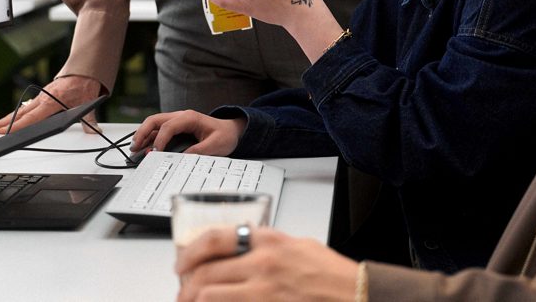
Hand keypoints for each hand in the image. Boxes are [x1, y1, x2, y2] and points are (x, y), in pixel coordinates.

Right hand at [0, 74, 102, 133]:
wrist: (85, 70)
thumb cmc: (85, 85)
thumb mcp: (89, 102)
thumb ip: (90, 120)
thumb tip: (95, 131)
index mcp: (53, 101)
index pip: (32, 116)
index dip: (18, 125)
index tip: (5, 131)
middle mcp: (44, 99)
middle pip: (20, 113)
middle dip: (3, 122)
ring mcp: (41, 97)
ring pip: (21, 110)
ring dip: (6, 119)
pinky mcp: (42, 97)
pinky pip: (26, 107)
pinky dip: (16, 114)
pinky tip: (9, 120)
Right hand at [131, 110, 243, 155]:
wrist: (232, 131)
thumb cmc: (224, 135)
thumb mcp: (216, 145)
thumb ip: (199, 151)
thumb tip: (182, 158)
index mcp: (190, 118)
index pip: (168, 126)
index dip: (159, 140)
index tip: (154, 153)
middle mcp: (181, 116)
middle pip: (155, 120)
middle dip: (143, 132)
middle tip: (135, 147)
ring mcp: (177, 121)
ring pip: (154, 123)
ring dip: (143, 134)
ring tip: (135, 148)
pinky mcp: (176, 127)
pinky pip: (158, 130)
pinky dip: (149, 137)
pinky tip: (144, 147)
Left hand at [176, 226, 357, 301]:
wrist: (353, 294)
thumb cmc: (331, 274)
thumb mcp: (298, 245)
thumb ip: (267, 245)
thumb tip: (241, 249)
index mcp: (270, 240)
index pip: (216, 238)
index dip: (191, 251)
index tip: (182, 261)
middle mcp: (263, 264)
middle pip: (206, 272)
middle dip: (186, 283)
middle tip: (182, 290)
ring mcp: (263, 291)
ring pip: (209, 296)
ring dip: (194, 300)